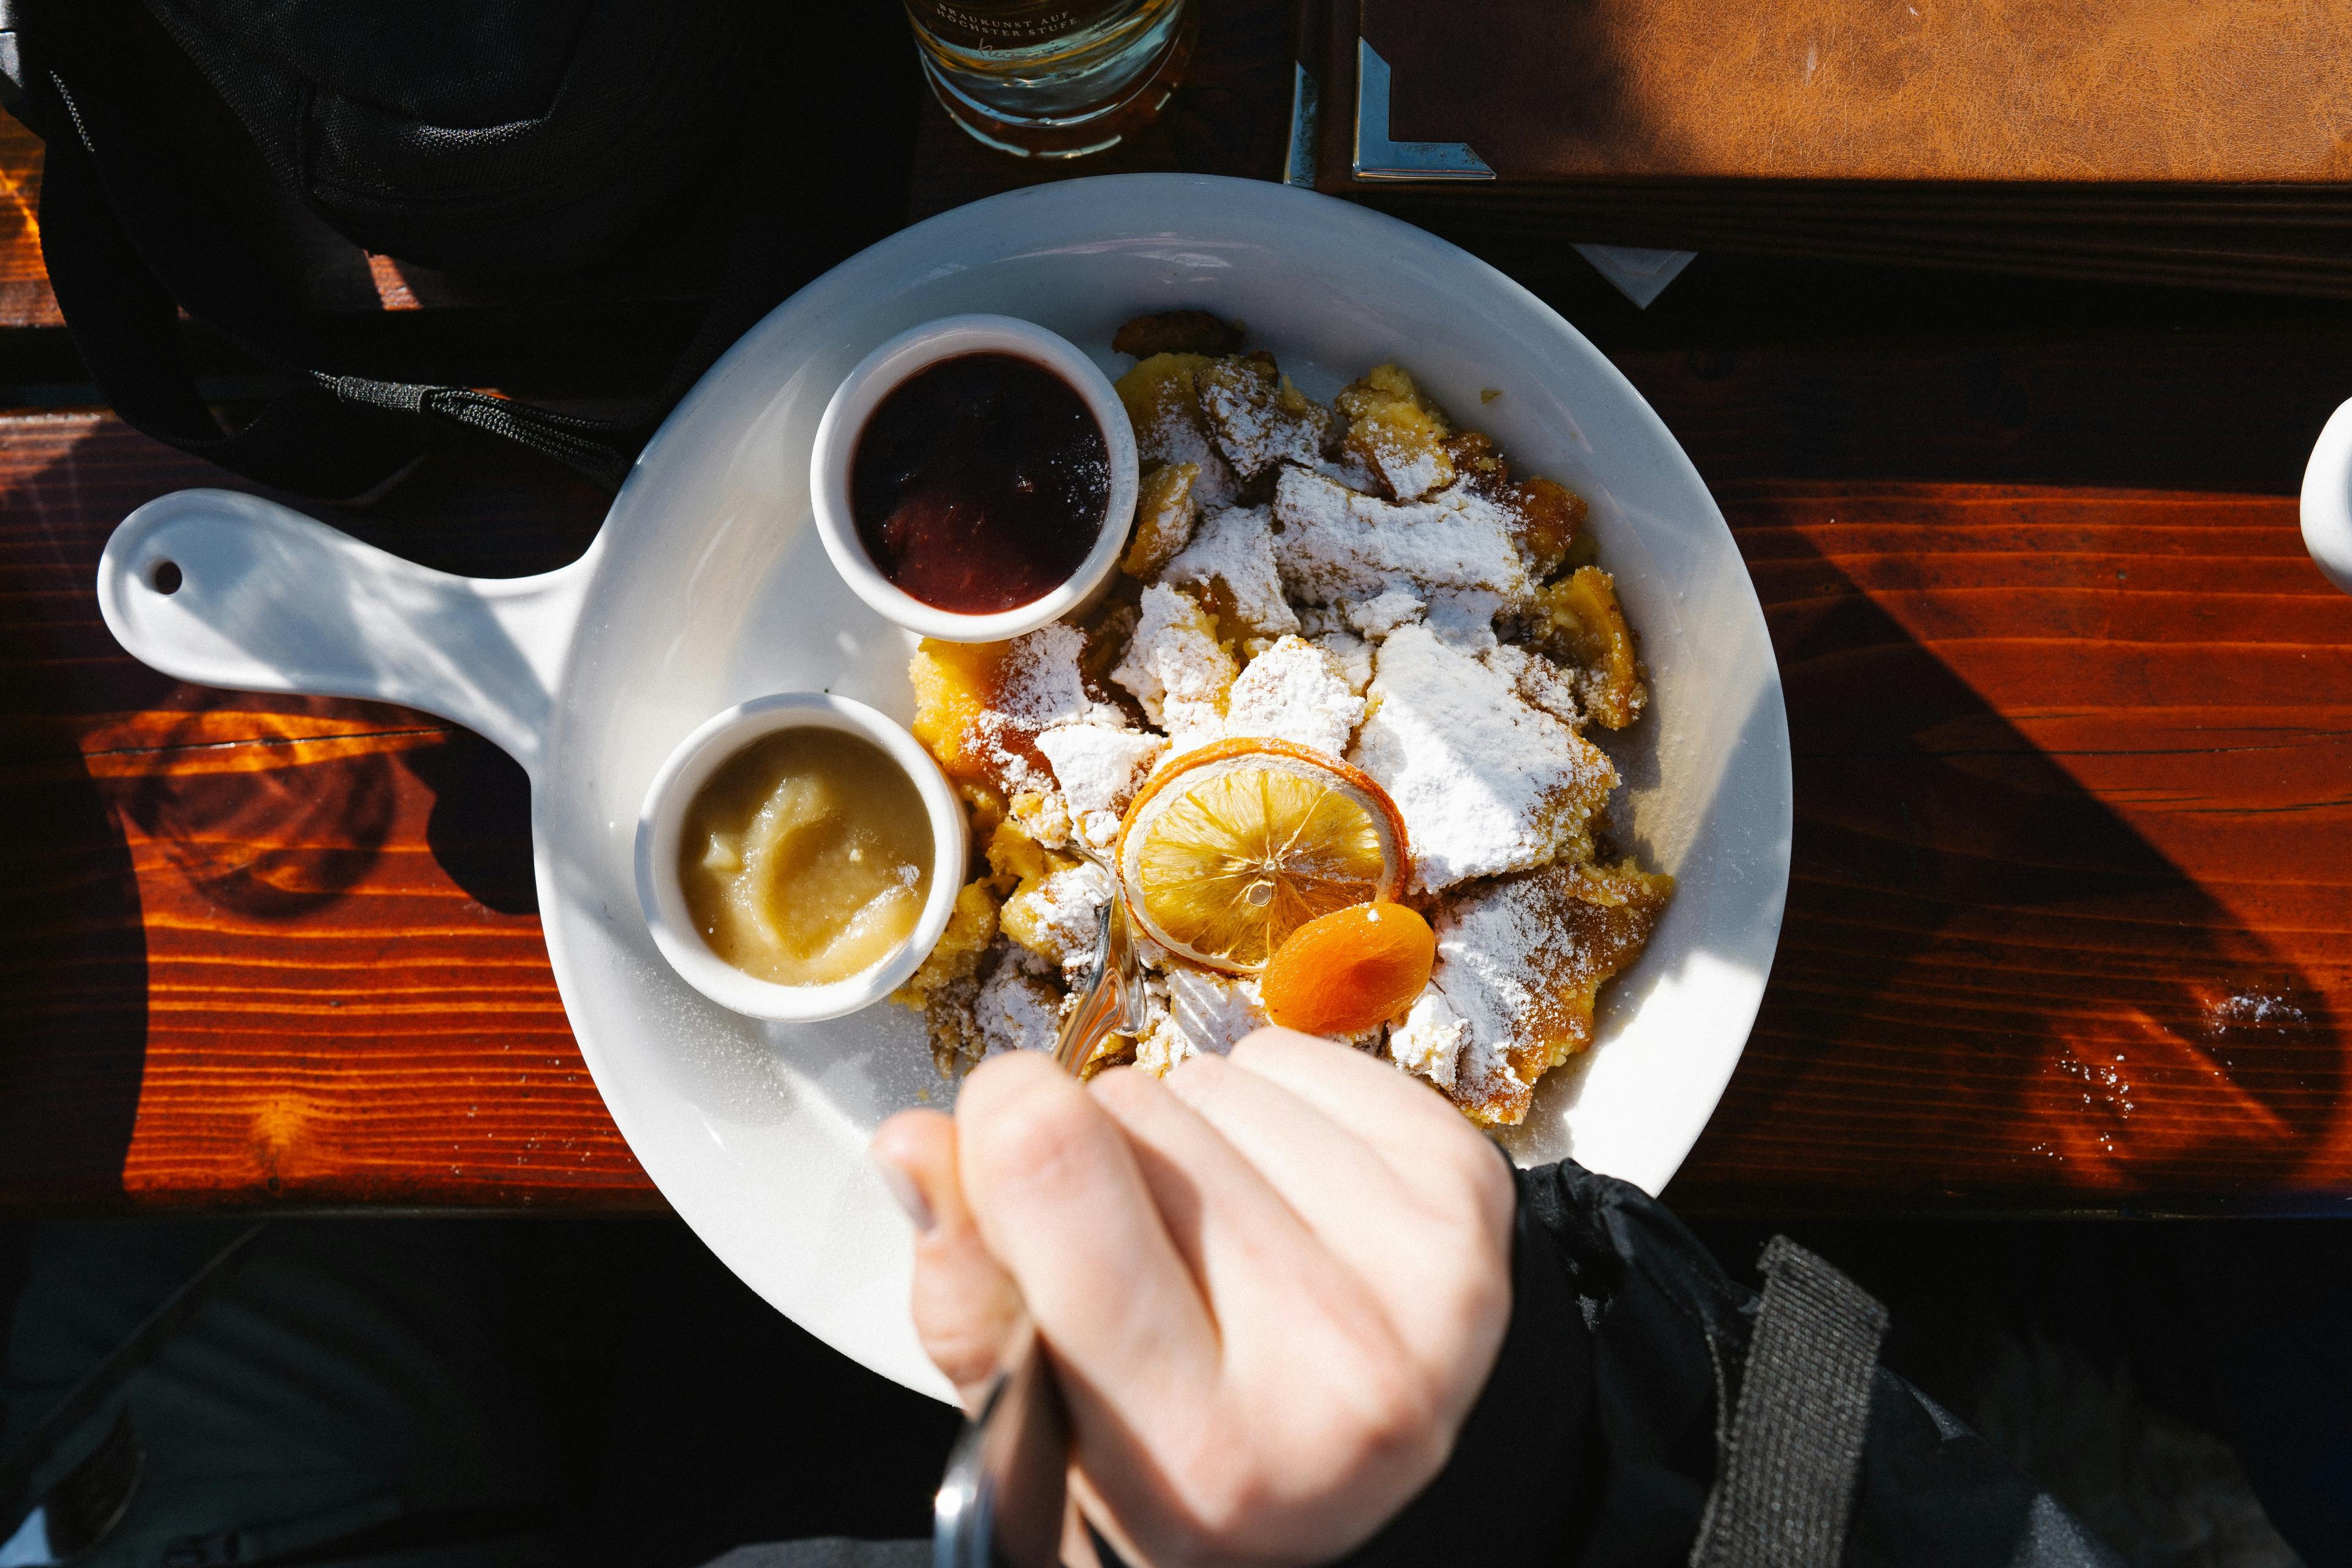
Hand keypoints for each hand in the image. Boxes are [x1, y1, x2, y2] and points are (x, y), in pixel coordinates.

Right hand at [869, 1026, 1514, 1567]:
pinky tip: (1278, 1192)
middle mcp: (1340, 1373)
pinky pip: (1304, 1057)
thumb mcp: (1032, 1410)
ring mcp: (1435, 1283)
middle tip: (1131, 1246)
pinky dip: (1273, 1100)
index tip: (998, 1148)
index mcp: (1200, 1452)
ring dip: (1191, 1132)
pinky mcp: (1475, 1194)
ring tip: (1210, 1236)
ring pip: (1220, 1079)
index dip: (998, 1119)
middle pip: (1136, 1111)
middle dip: (1102, 1151)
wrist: (1344, 1487)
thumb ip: (964, 1282)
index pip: (1058, 1172)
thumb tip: (918, 1140)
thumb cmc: (1167, 1451)